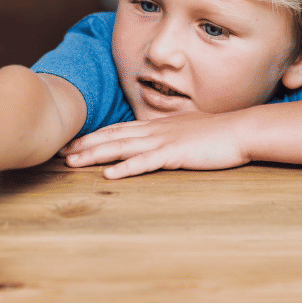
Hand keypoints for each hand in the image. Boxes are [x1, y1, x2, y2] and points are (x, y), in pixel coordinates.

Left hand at [60, 111, 248, 178]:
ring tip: (73, 162)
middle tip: (59, 153)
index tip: (71, 143)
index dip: (92, 137)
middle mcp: (154, 131)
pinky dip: (126, 168)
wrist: (242, 131)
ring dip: (95, 155)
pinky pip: (147, 162)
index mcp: (156, 127)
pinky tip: (110, 176)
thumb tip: (155, 142)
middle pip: (112, 137)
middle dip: (84, 145)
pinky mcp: (176, 154)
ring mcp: (164, 141)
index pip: (117, 130)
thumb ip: (167, 136)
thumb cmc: (217, 134)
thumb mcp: (186, 132)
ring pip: (122, 148)